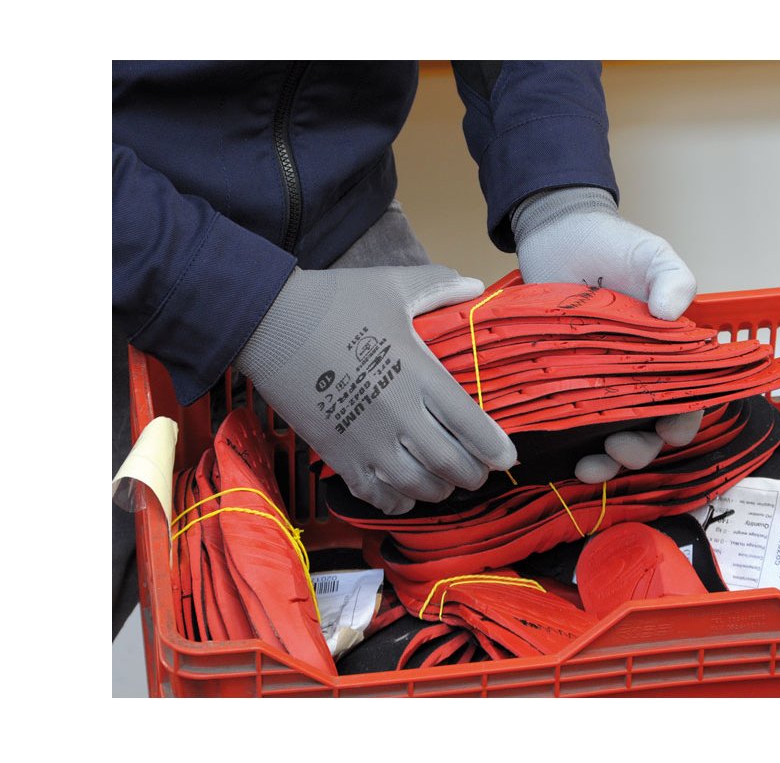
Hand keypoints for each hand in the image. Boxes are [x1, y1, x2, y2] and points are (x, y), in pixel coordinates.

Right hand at [235, 265, 516, 514]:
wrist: (267, 323)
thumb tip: (475, 285)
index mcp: (419, 375)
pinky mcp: (337, 454)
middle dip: (472, 475)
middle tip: (478, 472)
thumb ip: (438, 286)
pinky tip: (405, 495)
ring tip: (444, 482)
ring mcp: (367, 441)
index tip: (506, 457)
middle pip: (451, 465)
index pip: (472, 427)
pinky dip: (397, 502)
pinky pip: (375, 495)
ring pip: (417, 487)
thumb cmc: (334, 301)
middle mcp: (399, 416)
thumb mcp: (391, 286)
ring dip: (438, 490)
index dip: (495, 450)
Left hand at [512, 186, 702, 479]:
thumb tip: (672, 312)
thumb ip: (673, 278)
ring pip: (611, 440)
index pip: (688, 402)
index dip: (683, 423)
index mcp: (669, 357)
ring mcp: (598, 386)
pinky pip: (569, 427)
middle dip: (639, 452)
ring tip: (589, 466)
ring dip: (607, 463)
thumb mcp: (652, 255)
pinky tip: (561, 459)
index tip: (669, 430)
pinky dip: (568, 449)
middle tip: (619, 448)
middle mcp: (638, 379)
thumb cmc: (613, 245)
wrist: (557, 234)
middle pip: (649, 433)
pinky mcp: (561, 386)